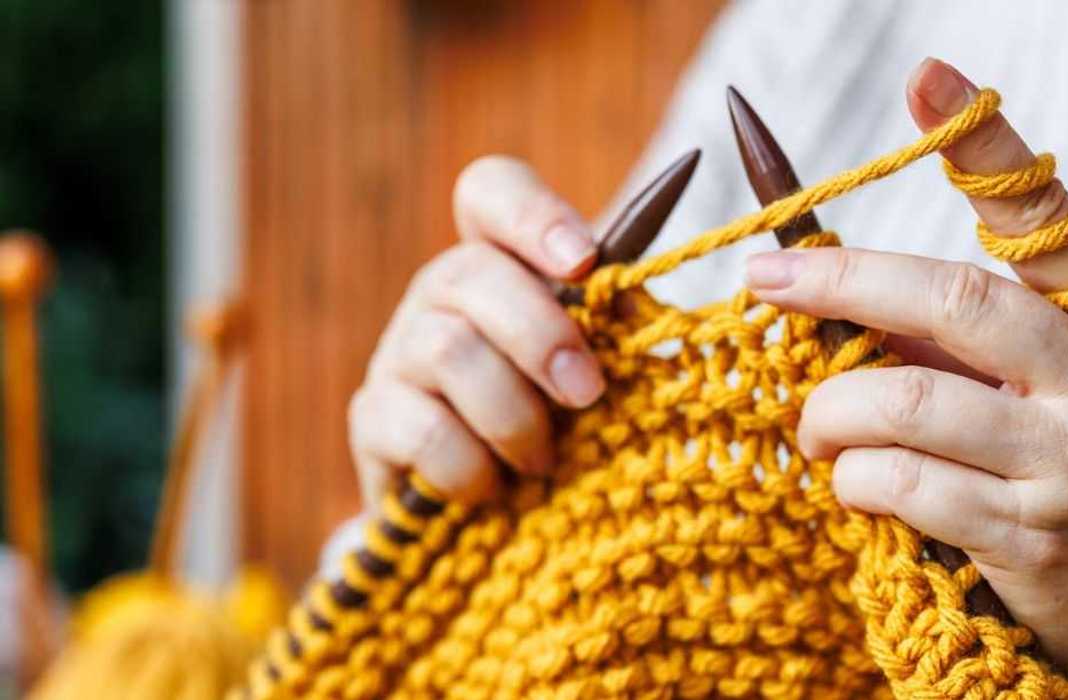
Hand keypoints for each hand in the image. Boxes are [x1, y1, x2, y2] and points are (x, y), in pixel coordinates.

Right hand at [348, 156, 604, 507]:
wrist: (484, 516)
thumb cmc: (555, 425)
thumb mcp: (591, 369)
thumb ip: (610, 328)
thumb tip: (634, 301)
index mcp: (501, 263)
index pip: (490, 192)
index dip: (533, 215)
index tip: (583, 262)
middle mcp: (439, 294)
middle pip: (469, 272)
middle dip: (540, 334)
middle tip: (586, 392)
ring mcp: (398, 353)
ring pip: (447, 349)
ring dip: (512, 414)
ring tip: (542, 460)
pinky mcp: (372, 419)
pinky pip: (424, 430)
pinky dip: (471, 467)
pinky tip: (491, 490)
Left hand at [745, 58, 1067, 689]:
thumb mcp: (1047, 383)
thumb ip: (960, 332)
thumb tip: (828, 278)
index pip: (1048, 218)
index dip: (984, 147)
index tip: (925, 78)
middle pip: (959, 300)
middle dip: (843, 282)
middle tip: (766, 278)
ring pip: (909, 401)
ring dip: (832, 410)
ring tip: (814, 426)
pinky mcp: (1033, 539)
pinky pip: (901, 485)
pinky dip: (852, 477)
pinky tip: (853, 483)